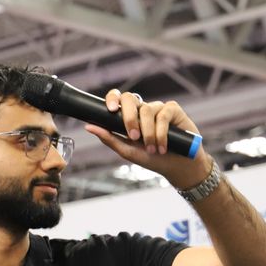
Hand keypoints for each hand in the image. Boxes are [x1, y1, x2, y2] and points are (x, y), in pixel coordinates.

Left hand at [84, 89, 211, 188]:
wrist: (177, 167)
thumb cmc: (152, 159)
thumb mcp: (128, 151)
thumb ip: (109, 138)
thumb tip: (89, 127)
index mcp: (131, 116)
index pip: (119, 99)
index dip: (113, 98)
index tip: (111, 110)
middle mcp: (144, 110)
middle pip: (131, 99)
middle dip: (129, 117)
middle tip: (134, 137)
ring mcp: (159, 108)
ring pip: (147, 110)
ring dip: (148, 133)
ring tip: (153, 149)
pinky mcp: (174, 110)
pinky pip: (163, 115)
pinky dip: (161, 132)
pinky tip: (164, 146)